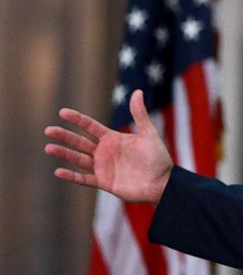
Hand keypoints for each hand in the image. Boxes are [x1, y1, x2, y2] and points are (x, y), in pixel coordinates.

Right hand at [44, 90, 173, 203]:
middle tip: (48, 130)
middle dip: (65, 136)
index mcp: (113, 138)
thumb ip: (140, 114)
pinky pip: (84, 178)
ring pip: (78, 159)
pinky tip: (59, 171)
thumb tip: (137, 91)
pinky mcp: (103, 182)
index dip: (77, 119)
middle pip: (80, 142)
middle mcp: (104, 152)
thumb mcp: (148, 133)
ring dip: (64, 154)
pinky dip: (72, 176)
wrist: (162, 183)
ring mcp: (102, 167)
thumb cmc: (158, 157)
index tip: (62, 112)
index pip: (90, 126)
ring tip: (49, 147)